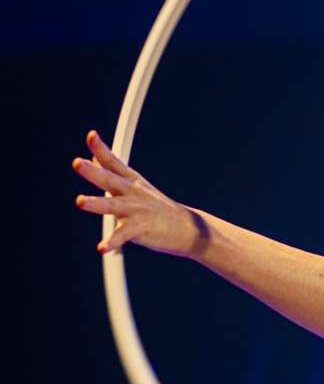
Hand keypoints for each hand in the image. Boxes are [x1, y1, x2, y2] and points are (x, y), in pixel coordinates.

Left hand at [72, 130, 198, 256]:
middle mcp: (132, 193)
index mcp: (131, 181)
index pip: (113, 162)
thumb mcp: (135, 185)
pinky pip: (123, 236)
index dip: (101, 149)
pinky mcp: (140, 229)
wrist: (187, 228)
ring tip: (80, 201)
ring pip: (113, 206)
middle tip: (77, 163)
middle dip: (92, 171)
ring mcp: (136, 210)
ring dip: (96, 203)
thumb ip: (112, 171)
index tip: (91, 135)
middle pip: (109, 179)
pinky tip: (102, 248)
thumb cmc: (157, 207)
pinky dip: (112, 242)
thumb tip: (93, 157)